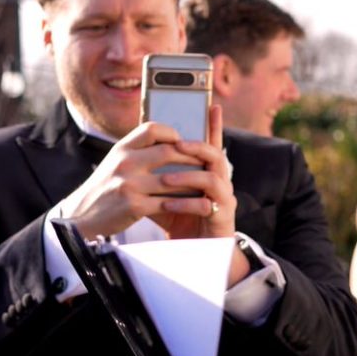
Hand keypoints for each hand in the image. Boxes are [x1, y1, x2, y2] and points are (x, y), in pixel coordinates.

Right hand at [57, 105, 232, 238]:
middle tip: (207, 163)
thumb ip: (137, 152)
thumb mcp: (115, 163)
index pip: (152, 128)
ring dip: (194, 182)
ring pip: (173, 178)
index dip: (172, 133)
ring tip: (208, 184)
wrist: (80, 219)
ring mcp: (128, 184)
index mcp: (121, 149)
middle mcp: (124, 163)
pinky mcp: (133, 206)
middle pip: (169, 152)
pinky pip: (169, 202)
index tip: (184, 142)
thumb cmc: (105, 189)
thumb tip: (171, 141)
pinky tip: (198, 205)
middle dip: (192, 158)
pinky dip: (186, 203)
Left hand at [152, 105, 236, 240]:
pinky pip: (207, 205)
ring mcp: (224, 199)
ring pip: (213, 178)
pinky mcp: (223, 218)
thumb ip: (157, 176)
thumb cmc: (179, 218)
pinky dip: (185, 204)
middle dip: (197, 147)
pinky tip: (167, 205)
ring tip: (165, 179)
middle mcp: (221, 181)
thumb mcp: (165, 192)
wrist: (194, 250)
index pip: (212, 144)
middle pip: (216, 155)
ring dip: (187, 176)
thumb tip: (132, 157)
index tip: (211, 105)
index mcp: (208, 172)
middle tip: (176, 144)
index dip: (214, 125)